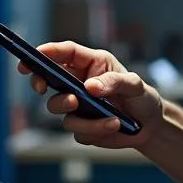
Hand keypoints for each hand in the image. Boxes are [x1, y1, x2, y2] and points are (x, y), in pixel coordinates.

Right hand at [20, 41, 163, 147]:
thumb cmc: (142, 97)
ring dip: (77, 112)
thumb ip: (114, 81)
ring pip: (57, 108)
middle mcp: (79, 83)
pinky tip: (114, 126)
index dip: (46, 52)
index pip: (65, 53)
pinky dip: (95, 129)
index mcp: (91, 64)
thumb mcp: (135, 84)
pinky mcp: (81, 127)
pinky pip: (76, 130)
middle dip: (40, 81)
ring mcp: (78, 106)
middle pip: (47, 78)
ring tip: (108, 115)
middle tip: (43, 88)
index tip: (32, 56)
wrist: (150, 126)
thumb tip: (89, 87)